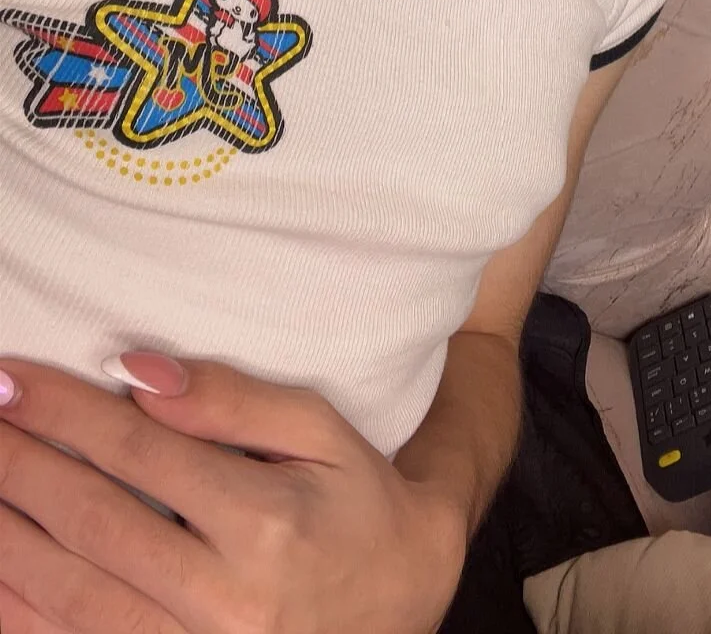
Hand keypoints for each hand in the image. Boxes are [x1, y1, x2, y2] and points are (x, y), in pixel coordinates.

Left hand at [0, 354, 466, 633]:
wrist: (401, 599)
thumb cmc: (356, 500)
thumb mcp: (317, 430)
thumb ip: (230, 400)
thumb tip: (138, 371)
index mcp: (264, 521)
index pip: (140, 453)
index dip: (68, 412)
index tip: (14, 376)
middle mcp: (224, 598)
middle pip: (94, 522)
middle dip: (21, 465)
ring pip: (71, 597)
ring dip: (7, 537)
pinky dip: (24, 613)